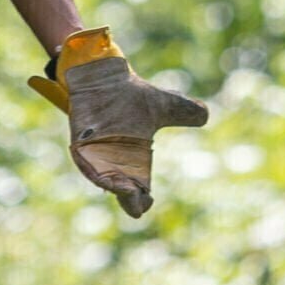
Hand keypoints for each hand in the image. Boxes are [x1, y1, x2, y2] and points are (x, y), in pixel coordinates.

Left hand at [27, 29, 209, 217]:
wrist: (106, 76)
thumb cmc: (132, 96)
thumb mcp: (164, 105)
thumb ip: (183, 113)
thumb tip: (205, 114)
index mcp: (134, 158)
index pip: (137, 187)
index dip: (140, 198)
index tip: (148, 202)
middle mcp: (113, 159)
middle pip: (120, 187)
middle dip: (128, 198)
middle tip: (137, 208)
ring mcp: (94, 151)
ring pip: (101, 177)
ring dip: (112, 186)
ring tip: (126, 192)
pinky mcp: (79, 140)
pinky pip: (84, 160)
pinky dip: (92, 169)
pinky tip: (102, 176)